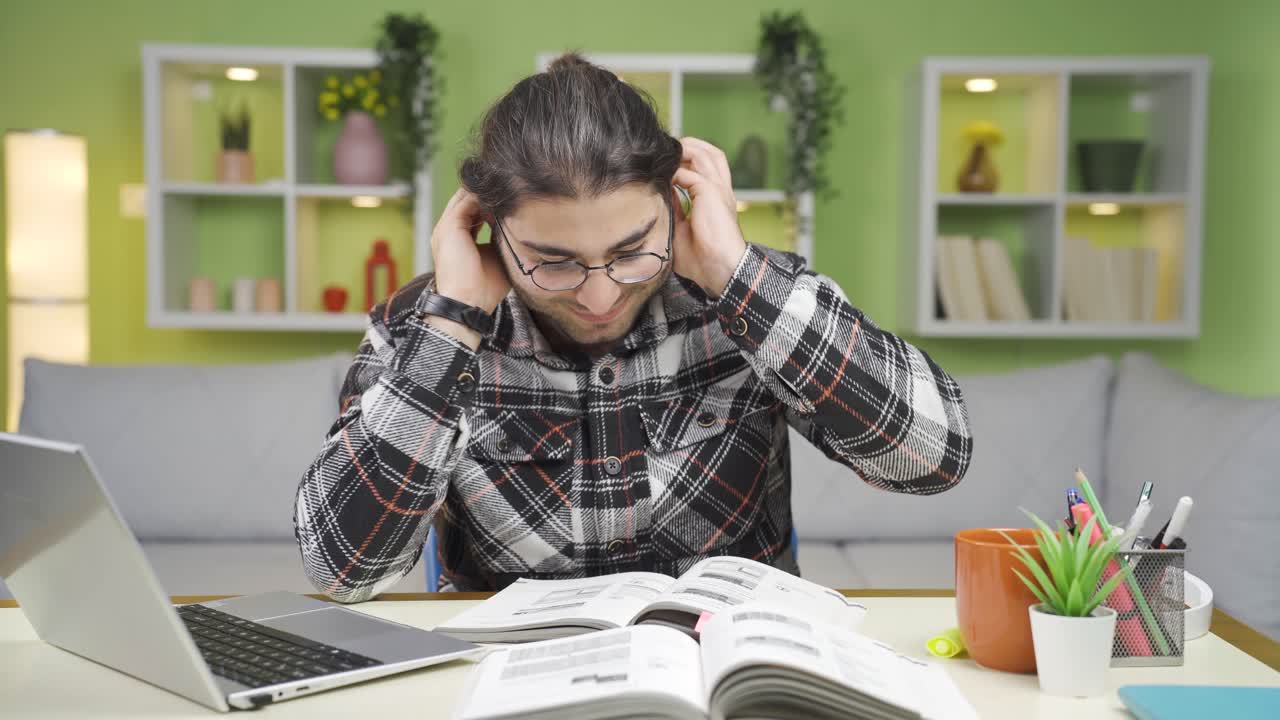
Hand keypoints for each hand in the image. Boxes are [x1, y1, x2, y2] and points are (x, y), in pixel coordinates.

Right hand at [430, 187, 509, 313]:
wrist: (468, 302)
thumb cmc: (484, 288)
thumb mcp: (496, 257)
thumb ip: (500, 238)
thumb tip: (516, 225)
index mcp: (456, 239)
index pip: (471, 212)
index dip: (490, 205)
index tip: (511, 203)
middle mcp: (448, 230)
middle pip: (466, 200)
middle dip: (488, 195)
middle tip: (512, 190)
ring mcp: (446, 227)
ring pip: (465, 197)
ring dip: (487, 193)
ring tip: (509, 191)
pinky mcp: (450, 226)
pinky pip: (466, 200)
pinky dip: (484, 197)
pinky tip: (503, 199)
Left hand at [671, 137, 748, 298]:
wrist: (719, 269)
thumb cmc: (702, 259)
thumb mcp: (681, 229)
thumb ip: (674, 209)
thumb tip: (662, 192)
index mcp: (717, 199)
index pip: (708, 167)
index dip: (689, 160)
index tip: (667, 165)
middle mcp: (721, 190)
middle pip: (711, 152)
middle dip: (689, 146)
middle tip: (666, 153)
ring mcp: (718, 189)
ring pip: (705, 153)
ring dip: (683, 151)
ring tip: (665, 158)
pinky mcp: (711, 192)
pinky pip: (691, 171)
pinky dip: (676, 171)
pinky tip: (664, 178)